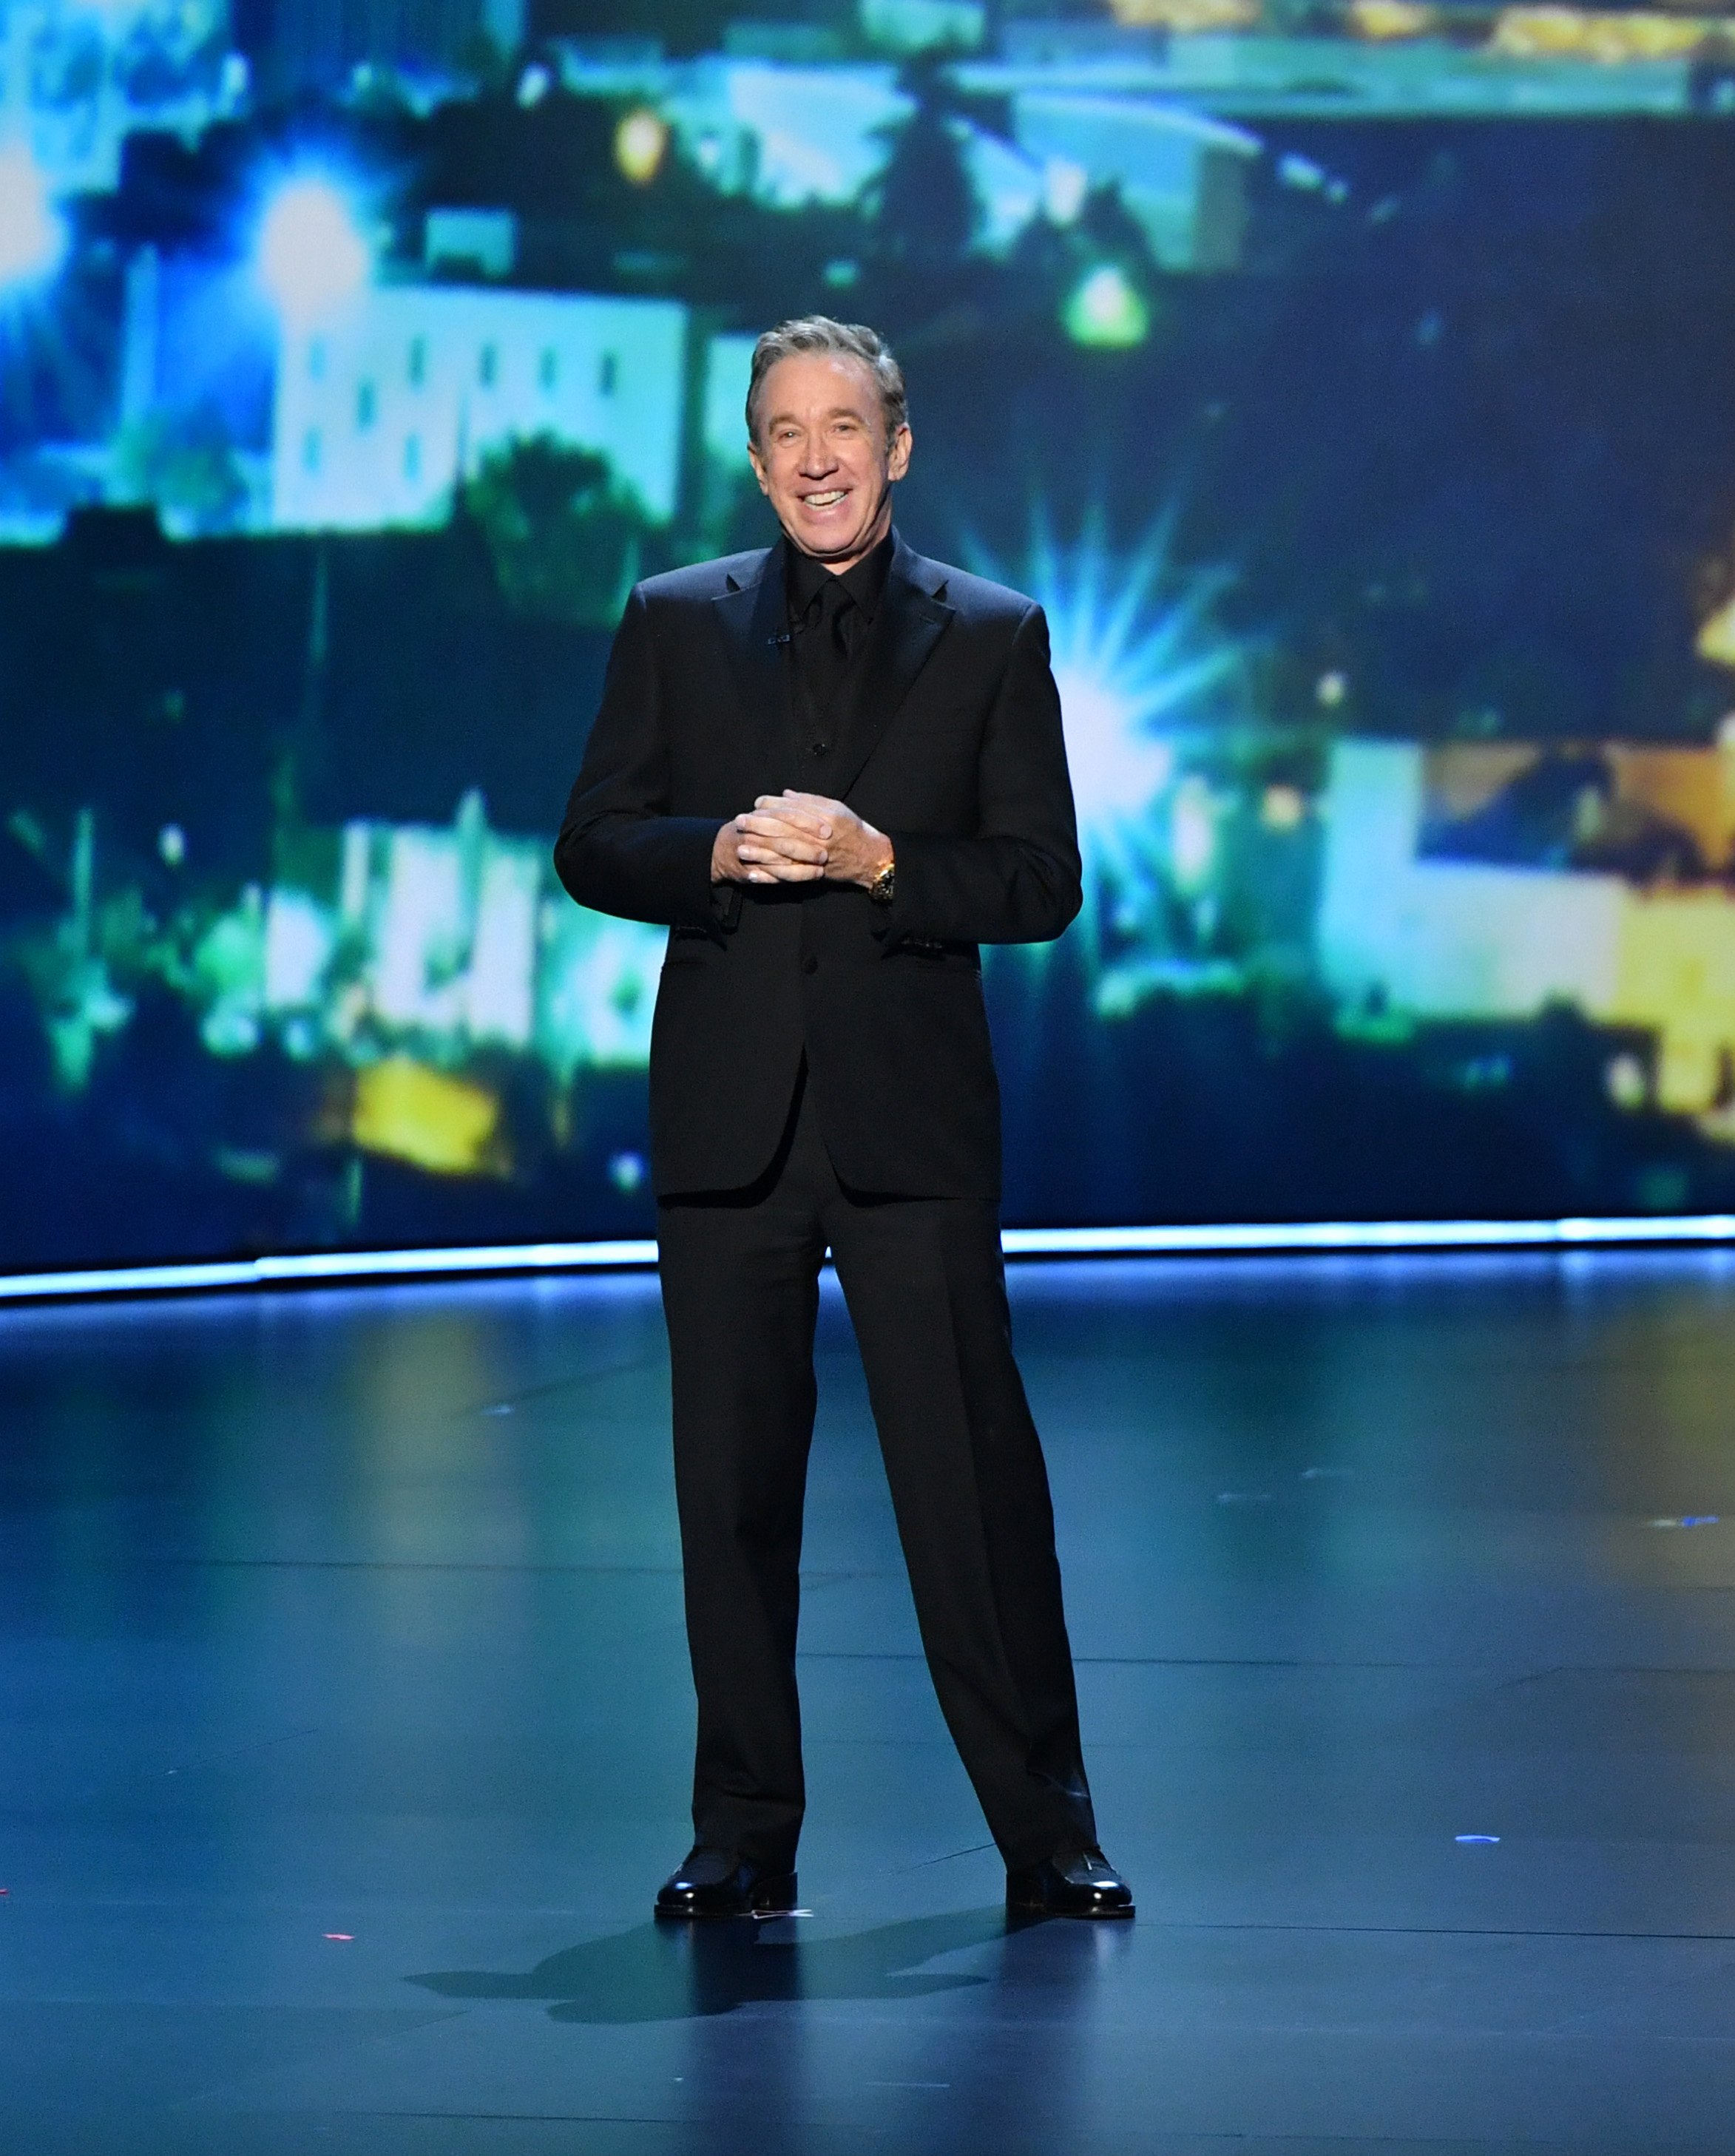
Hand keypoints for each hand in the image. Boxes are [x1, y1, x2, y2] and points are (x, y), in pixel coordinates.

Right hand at [711, 804, 828, 884]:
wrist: (719, 851)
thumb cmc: (746, 829)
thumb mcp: (761, 814)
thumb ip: (779, 806)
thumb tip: (792, 795)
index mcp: (760, 817)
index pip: (786, 816)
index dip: (807, 822)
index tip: (826, 829)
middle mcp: (754, 835)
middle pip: (784, 840)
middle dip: (807, 847)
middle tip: (827, 852)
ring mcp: (752, 855)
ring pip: (780, 861)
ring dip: (803, 866)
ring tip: (821, 869)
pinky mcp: (752, 872)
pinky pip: (775, 876)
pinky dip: (793, 877)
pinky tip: (810, 877)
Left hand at [754, 792, 892, 889]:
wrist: (869, 859)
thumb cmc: (853, 830)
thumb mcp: (836, 808)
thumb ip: (810, 801)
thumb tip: (785, 794)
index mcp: (824, 817)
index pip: (793, 809)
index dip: (772, 806)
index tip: (756, 804)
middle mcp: (819, 837)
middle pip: (784, 830)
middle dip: (759, 826)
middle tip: (739, 822)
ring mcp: (815, 857)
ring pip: (783, 853)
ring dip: (760, 852)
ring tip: (741, 848)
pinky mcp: (813, 873)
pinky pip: (788, 875)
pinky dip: (771, 874)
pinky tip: (755, 873)